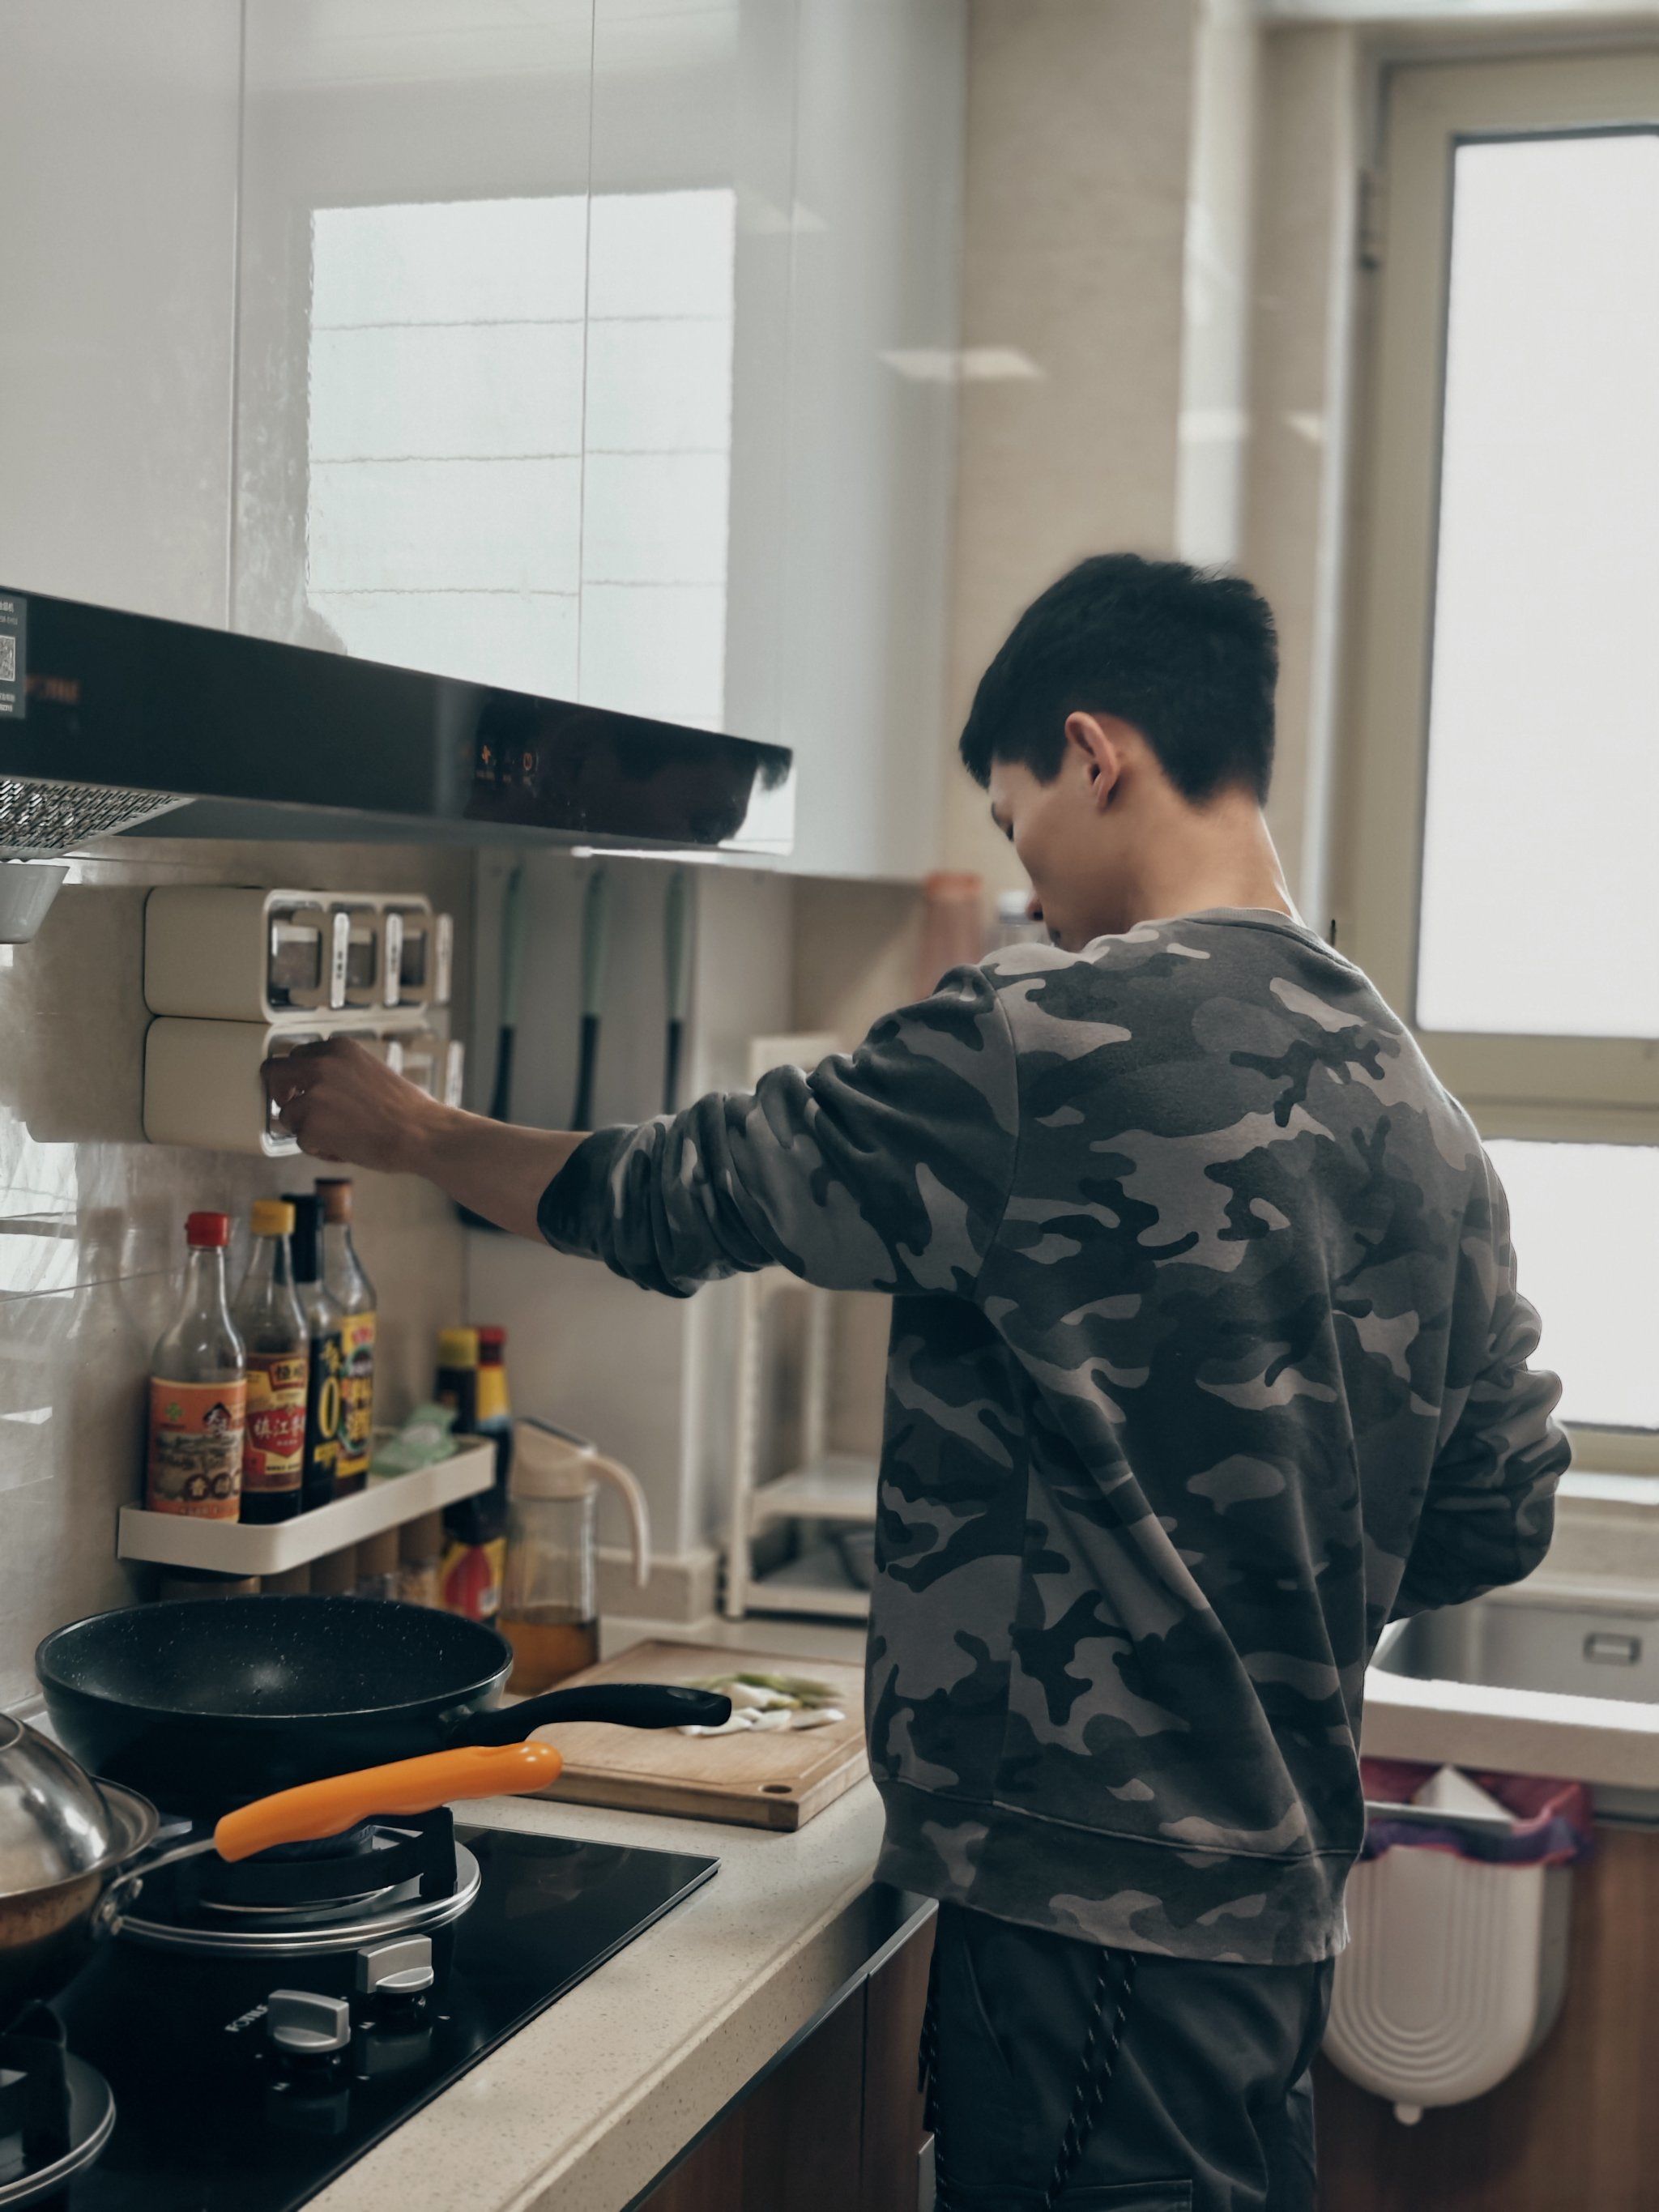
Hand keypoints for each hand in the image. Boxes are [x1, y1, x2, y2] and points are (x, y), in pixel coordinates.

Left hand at [261, 1035, 450, 1173]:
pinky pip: (300, 1141)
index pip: (295, 1055)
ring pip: (286, 1115)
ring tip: (337, 1135)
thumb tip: (316, 1085)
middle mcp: (320, 1065)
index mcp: (338, 1049)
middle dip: (280, 1093)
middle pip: (273, 1073)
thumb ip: (339, 1072)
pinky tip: (345, 1148)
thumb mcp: (370, 1070)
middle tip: (293, 1108)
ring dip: (306, 1128)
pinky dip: (319, 1149)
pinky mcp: (309, 1126)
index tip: (300, 1089)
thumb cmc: (406, 1109)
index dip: (296, 1076)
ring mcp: (312, 1095)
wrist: (420, 1133)